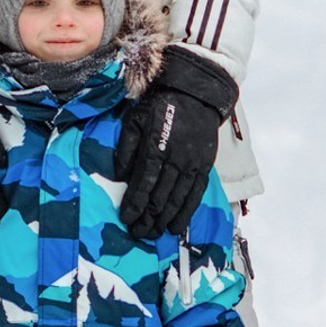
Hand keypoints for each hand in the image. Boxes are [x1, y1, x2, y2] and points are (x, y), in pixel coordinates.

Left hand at [115, 45, 237, 236]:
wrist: (195, 92)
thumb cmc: (159, 104)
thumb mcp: (135, 119)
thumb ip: (126, 147)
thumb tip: (119, 175)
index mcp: (156, 146)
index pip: (144, 183)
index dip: (135, 204)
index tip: (127, 219)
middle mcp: (176, 158)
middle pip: (160, 196)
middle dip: (148, 218)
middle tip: (138, 234)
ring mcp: (193, 163)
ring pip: (178, 199)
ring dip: (165, 220)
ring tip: (154, 234)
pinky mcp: (205, 165)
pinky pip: (196, 194)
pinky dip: (186, 213)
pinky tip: (178, 227)